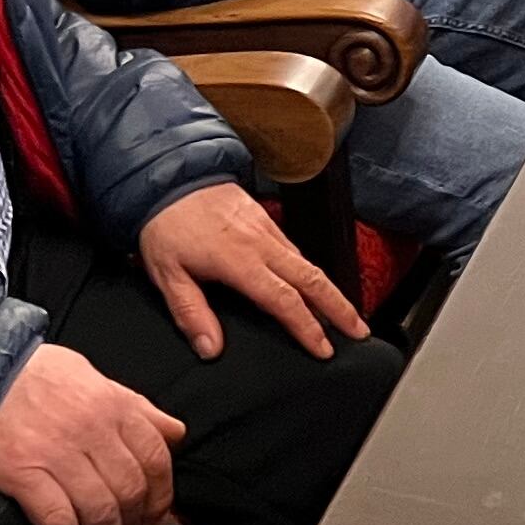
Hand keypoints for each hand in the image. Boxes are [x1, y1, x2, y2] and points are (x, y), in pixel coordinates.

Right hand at [0, 343, 181, 524]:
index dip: (161, 496)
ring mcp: (59, 454)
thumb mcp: (93, 377)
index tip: (155, 518)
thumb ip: (136, 407)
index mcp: (114, 406)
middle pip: (130, 491)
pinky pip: (59, 523)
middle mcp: (93, 431)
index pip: (156, 458)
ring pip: (100, 512)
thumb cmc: (35, 376)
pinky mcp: (24, 474)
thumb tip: (175, 432)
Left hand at [138, 182, 368, 361]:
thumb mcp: (167, 274)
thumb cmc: (166, 224)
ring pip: (309, 263)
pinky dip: (311, 270)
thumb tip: (210, 349)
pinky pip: (295, 249)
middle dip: (340, 308)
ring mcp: (267, 229)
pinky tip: (312, 283)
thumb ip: (191, 313)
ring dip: (330, 291)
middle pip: (313, 280)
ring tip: (344, 313)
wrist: (170, 174)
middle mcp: (262, 244)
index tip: (324, 349)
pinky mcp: (265, 220)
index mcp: (240, 261)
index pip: (284, 300)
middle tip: (358, 331)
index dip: (307, 327)